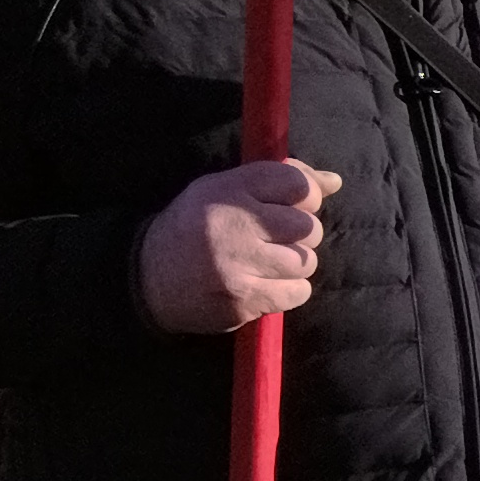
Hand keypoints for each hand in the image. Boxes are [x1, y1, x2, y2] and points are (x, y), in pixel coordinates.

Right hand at [136, 160, 338, 334]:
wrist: (146, 279)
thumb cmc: (194, 228)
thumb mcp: (224, 190)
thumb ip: (278, 180)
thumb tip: (334, 181)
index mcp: (227, 190)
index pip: (297, 183)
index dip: (308, 196)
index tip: (293, 206)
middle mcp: (233, 225)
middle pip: (308, 226)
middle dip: (301, 234)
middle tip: (276, 240)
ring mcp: (238, 265)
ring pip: (306, 261)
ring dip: (294, 264)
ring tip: (267, 263)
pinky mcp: (243, 300)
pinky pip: (298, 292)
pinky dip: (289, 290)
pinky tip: (265, 284)